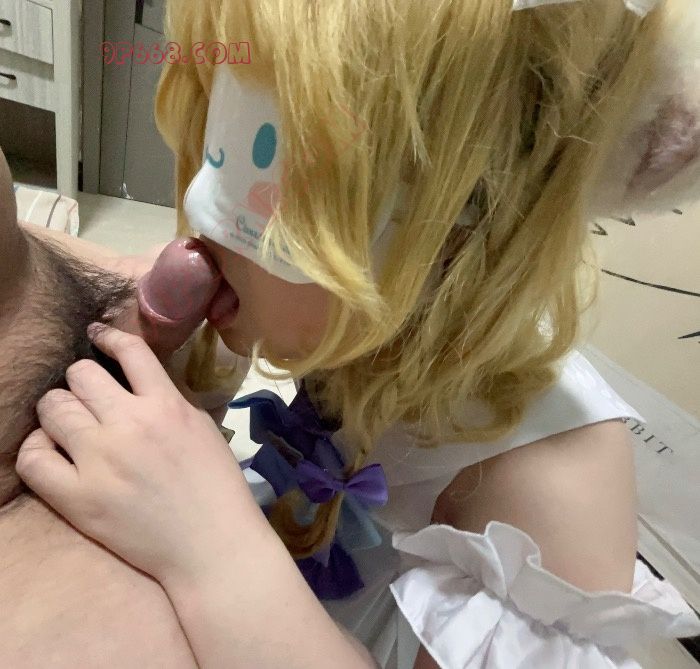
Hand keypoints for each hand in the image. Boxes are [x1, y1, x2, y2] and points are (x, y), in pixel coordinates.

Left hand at [16, 325, 265, 583]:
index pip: (130, 351)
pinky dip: (37, 446)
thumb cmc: (216, 485)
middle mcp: (130, 425)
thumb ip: (166, 399)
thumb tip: (133, 382)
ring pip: (53, 407)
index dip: (109, 337)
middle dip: (82, 379)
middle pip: (81, 374)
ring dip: (59, 408)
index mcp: (166, 405)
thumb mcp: (201, 427)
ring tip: (68, 421)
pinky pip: (33, 457)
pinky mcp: (78, 498)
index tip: (99, 336)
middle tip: (87, 394)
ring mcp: (100, 461)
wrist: (211, 544)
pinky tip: (51, 449)